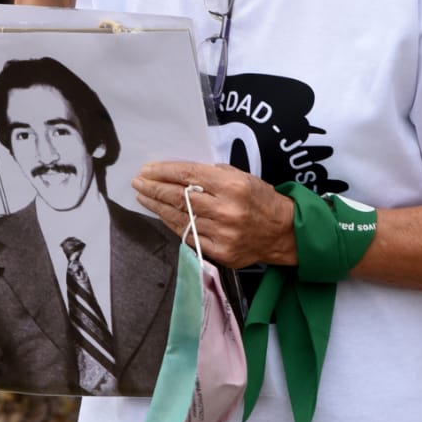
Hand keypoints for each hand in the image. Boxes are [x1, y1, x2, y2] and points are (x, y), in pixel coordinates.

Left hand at [133, 161, 296, 268]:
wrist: (282, 232)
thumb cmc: (261, 199)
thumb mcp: (242, 176)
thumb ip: (213, 174)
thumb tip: (180, 173)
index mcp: (232, 186)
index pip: (188, 176)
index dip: (164, 172)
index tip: (147, 169)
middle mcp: (226, 210)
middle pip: (180, 198)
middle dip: (154, 188)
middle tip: (138, 182)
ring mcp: (222, 233)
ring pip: (181, 218)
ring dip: (158, 207)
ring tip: (144, 197)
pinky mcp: (221, 252)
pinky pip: (189, 237)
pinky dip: (174, 225)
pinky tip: (163, 215)